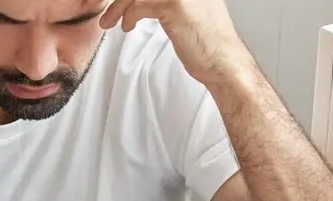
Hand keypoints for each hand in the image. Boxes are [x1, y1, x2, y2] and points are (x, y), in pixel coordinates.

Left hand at [100, 0, 250, 86]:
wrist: (224, 62)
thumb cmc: (207, 42)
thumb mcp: (187, 10)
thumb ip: (166, 1)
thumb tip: (139, 1)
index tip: (117, 3)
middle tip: (108, 12)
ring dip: (118, 6)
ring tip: (110, 22)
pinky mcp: (176, 4)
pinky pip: (140, 4)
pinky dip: (129, 15)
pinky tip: (128, 26)